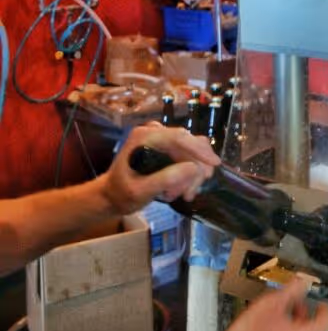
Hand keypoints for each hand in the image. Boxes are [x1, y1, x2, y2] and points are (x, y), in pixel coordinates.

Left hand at [100, 123, 219, 214]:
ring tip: (183, 195)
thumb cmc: (121, 193)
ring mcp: (162, 140)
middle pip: (189, 144)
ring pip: (192, 153)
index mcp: (145, 137)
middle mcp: (155, 133)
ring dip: (192, 176)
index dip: (199, 149)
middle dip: (195, 169)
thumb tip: (194, 168)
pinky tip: (181, 191)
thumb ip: (165, 179)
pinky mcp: (167, 149)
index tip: (214, 164)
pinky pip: (188, 158)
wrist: (111, 196)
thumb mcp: (140, 191)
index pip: (179, 136)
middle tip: (190, 193)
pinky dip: (189, 176)